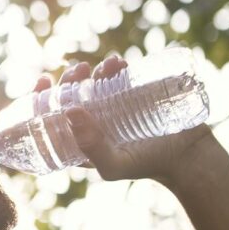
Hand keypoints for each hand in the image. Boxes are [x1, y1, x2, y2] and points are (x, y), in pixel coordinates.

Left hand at [33, 55, 216, 184]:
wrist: (188, 157)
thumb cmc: (145, 166)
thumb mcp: (112, 165)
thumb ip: (90, 146)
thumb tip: (69, 111)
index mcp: (78, 139)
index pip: (50, 117)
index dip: (41, 98)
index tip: (43, 81)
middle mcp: (92, 122)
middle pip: (71, 96)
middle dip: (69, 79)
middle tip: (79, 70)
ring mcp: (113, 108)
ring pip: (93, 83)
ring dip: (93, 70)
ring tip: (104, 66)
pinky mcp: (134, 97)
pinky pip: (119, 77)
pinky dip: (115, 67)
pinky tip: (117, 63)